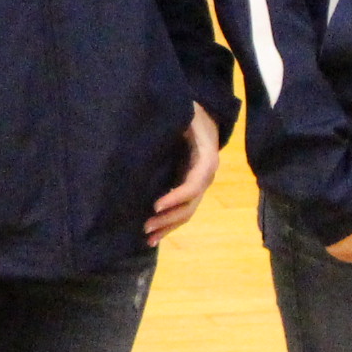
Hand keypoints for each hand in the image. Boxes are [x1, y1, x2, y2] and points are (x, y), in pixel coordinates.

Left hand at [146, 105, 223, 242]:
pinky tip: (154, 236)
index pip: (193, 185)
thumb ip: (175, 120)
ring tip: (148, 239)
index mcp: (206, 159)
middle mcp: (205, 176)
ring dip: (168, 227)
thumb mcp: (186, 112)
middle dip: (169, 218)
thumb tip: (154, 126)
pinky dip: (170, 224)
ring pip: (187, 212)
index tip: (155, 205)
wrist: (206, 116)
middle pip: (190, 205)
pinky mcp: (189, 187)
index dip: (176, 197)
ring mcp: (199, 184)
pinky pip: (182, 209)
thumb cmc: (192, 113)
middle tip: (146, 225)